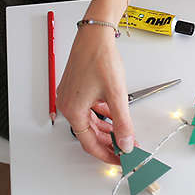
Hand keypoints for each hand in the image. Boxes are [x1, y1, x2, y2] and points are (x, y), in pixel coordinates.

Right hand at [58, 22, 134, 162]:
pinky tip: (113, 115)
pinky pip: (89, 109)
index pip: (89, 143)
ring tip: (122, 134)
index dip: (106, 153)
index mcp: (73, 110)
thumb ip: (122, 122)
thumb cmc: (100, 58)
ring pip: (89, 121)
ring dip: (106, 128)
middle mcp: (68, 105)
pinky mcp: (76, 88)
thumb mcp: (116, 94)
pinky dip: (102, 114)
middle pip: (89, 132)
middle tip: (125, 147)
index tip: (119, 159)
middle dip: (108, 141)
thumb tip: (127, 142)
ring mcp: (70, 96)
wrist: (95, 35)